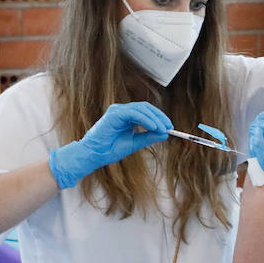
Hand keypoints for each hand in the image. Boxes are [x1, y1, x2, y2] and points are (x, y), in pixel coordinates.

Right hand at [47, 101, 170, 189]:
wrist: (94, 155)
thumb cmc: (110, 150)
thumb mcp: (134, 143)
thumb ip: (148, 137)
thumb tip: (165, 134)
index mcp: (126, 116)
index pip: (146, 111)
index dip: (159, 117)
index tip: (169, 127)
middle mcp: (121, 111)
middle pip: (145, 107)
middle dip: (159, 116)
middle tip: (169, 127)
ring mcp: (117, 111)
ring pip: (141, 109)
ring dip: (155, 118)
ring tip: (163, 129)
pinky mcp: (114, 114)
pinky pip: (134, 113)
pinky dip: (146, 119)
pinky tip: (154, 127)